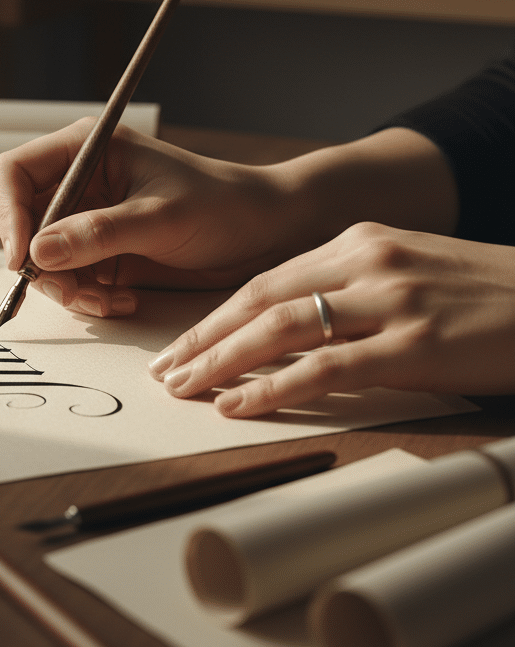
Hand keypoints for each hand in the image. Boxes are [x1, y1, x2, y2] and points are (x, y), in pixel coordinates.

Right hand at [0, 120, 292, 315]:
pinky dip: (85, 296)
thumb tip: (37, 253)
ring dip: (64, 287)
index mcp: (87, 150)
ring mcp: (87, 218)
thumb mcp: (159, 218)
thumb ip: (97, 234)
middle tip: (69, 291)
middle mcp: (79, 181)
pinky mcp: (100, 251)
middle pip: (22, 222)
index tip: (23, 258)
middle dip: (39, 263)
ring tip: (104, 301)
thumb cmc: (222, 205)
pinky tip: (120, 301)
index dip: (10, 215)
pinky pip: (68, 278)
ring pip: (41, 258)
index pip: (14, 173)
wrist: (264, 233)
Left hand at [149, 222, 514, 415]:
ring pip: (279, 328)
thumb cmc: (485, 294)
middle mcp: (365, 261)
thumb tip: (289, 330)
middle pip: (259, 299)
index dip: (216, 315)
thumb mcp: (410, 270)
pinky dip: (272, 388)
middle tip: (164, 370)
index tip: (182, 343)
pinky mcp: (414, 345)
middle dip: (203, 337)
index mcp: (359, 241)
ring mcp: (388, 300)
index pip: (265, 280)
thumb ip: (349, 288)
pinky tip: (238, 406)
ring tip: (185, 389)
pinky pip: (324, 368)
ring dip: (222, 361)